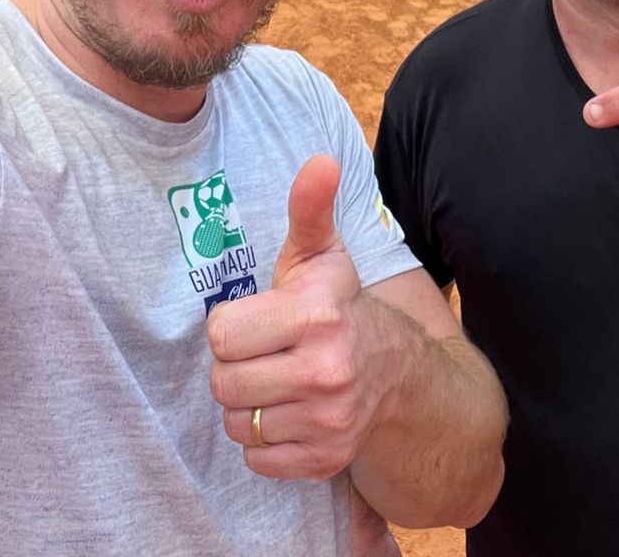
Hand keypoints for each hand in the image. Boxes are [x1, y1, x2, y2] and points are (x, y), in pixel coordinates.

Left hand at [206, 154, 396, 479]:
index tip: (258, 320)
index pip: (220, 334)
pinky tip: (289, 413)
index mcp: (317, 317)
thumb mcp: (321, 256)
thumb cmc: (340, 307)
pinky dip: (264, 441)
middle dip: (236, 367)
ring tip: (276, 382)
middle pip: (222, 383)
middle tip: (265, 354)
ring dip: (248, 406)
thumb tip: (319, 160)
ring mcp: (329, 420)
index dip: (232, 326)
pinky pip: (256, 458)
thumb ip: (310, 208)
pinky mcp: (325, 459)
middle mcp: (326, 371)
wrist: (398, 374)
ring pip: (236, 423)